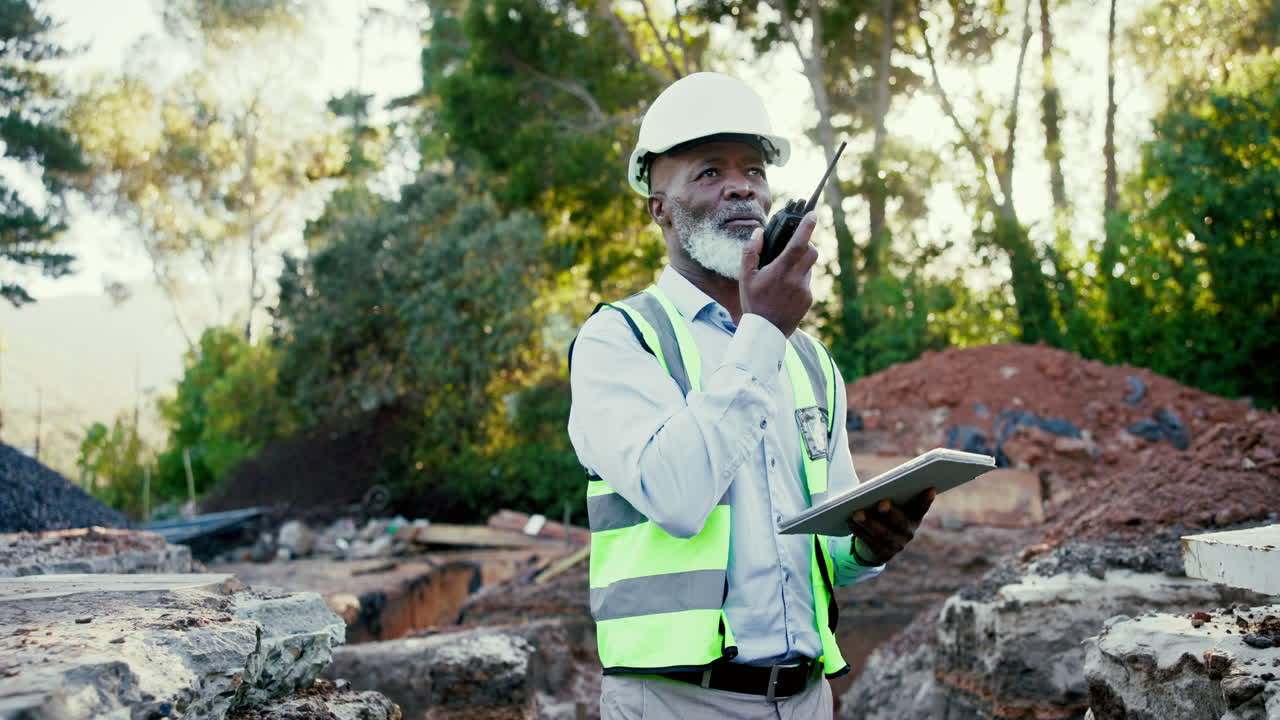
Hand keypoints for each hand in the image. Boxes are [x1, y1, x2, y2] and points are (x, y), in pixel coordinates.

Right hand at [738, 213, 818, 336]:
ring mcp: (805, 290)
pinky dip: (798, 281)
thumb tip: (759, 233)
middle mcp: (796, 279)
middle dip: (807, 244)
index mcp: (781, 270)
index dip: (807, 226)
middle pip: (812, 252)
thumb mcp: (745, 277)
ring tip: (782, 276)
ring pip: (808, 268)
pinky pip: (806, 284)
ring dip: (799, 266)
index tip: (812, 214)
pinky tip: (784, 292)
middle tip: (796, 245)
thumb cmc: (753, 303)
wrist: (765, 332)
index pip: (799, 242)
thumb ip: (751, 251)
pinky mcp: (808, 300)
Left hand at [845, 487, 935, 565]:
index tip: (930, 488)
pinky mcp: (883, 554)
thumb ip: (891, 499)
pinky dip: (859, 531)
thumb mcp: (892, 509)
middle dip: (890, 513)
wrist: (878, 546)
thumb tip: (879, 487)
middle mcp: (908, 533)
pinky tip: (851, 522)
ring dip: (869, 523)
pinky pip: (870, 542)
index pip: (921, 508)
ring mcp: (896, 545)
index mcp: (914, 518)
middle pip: (899, 522)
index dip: (926, 500)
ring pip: (882, 533)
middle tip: (881, 504)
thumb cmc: (884, 518)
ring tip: (857, 513)